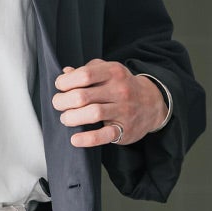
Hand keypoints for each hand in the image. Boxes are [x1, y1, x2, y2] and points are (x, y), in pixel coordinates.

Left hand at [52, 60, 168, 145]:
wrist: (152, 103)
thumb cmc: (122, 86)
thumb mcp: (108, 72)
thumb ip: (87, 71)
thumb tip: (65, 73)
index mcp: (113, 72)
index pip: (84, 75)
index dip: (66, 82)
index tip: (59, 87)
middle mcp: (119, 90)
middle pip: (83, 96)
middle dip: (63, 102)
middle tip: (58, 105)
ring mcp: (123, 110)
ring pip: (92, 114)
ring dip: (72, 118)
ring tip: (66, 119)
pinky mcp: (124, 129)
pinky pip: (103, 135)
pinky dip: (87, 139)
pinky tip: (75, 139)